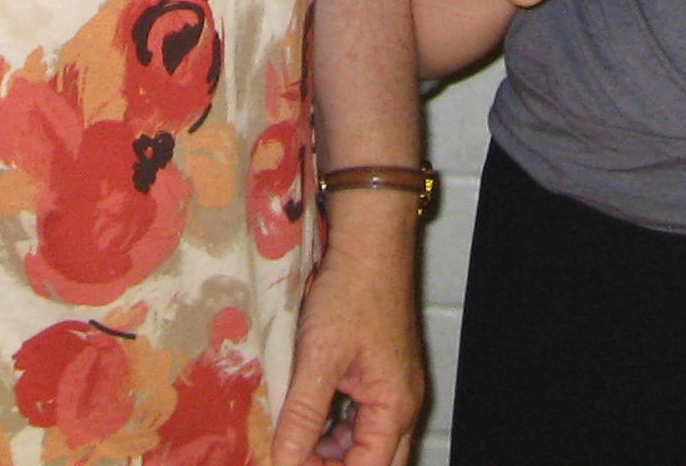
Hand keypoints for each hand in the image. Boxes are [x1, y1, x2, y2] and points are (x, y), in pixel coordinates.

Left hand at [271, 235, 424, 464]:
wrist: (370, 241)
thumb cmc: (351, 291)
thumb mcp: (319, 355)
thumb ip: (303, 414)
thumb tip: (283, 461)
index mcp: (394, 406)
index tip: (288, 465)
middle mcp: (402, 403)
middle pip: (375, 460)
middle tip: (294, 459)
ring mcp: (393, 387)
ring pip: (367, 441)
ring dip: (333, 450)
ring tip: (293, 441)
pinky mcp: (381, 372)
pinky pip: (362, 416)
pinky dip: (335, 426)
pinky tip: (305, 417)